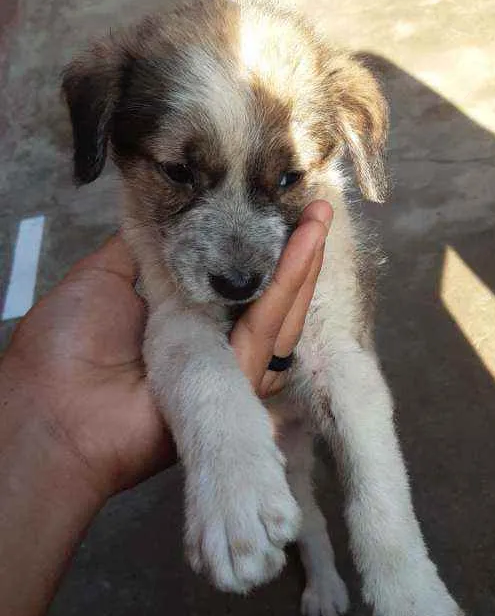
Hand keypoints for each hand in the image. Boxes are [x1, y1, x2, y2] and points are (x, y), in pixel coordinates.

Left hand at [1, 201, 331, 501]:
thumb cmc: (67, 345)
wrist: (53, 408)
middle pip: (263, 298)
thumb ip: (141, 251)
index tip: (274, 208)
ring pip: (276, 315)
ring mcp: (224, 368)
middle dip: (292, 252)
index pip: (231, 283)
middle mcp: (207, 344)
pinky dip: (288, 290)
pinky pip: (266, 333)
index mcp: (177, 320)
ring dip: (302, 265)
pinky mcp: (234, 386)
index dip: (256, 248)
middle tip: (318, 207)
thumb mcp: (101, 279)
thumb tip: (164, 216)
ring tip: (321, 219)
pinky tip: (305, 251)